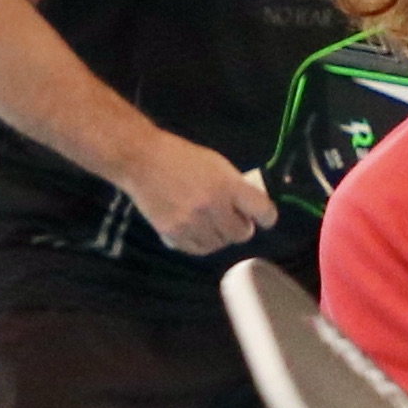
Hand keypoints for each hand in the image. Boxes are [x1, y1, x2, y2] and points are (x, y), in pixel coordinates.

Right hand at [122, 140, 277, 255]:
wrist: (141, 160)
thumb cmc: (182, 158)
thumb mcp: (217, 164)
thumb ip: (236, 187)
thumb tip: (251, 209)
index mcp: (229, 186)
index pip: (264, 213)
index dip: (266, 217)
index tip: (261, 218)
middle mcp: (213, 207)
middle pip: (242, 234)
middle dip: (240, 227)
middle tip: (230, 218)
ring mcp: (192, 222)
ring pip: (220, 244)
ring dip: (219, 236)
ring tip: (209, 223)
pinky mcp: (173, 233)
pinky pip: (197, 250)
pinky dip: (200, 242)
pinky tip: (195, 229)